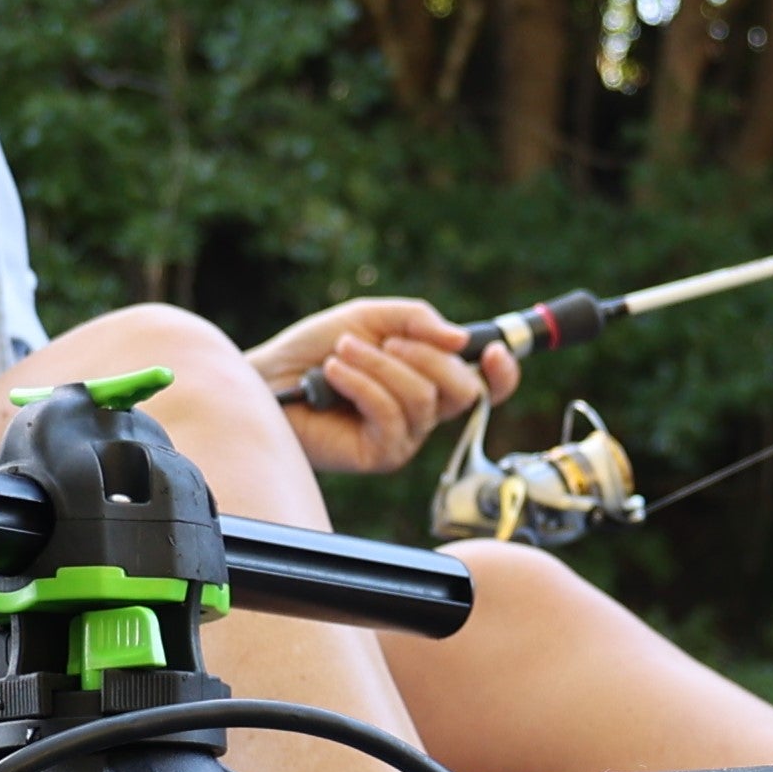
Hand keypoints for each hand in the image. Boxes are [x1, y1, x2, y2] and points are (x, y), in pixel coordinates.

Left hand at [248, 297, 519, 473]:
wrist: (269, 378)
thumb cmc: (315, 350)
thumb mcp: (371, 317)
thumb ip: (417, 320)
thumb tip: (461, 339)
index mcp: (430, 376)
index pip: (486, 384)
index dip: (503, 372)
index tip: (495, 351)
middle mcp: (424, 411)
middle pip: (463, 389)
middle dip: (425, 356)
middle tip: (384, 341)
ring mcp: (405, 436)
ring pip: (422, 397)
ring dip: (379, 365)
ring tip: (342, 353)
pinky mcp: (381, 454)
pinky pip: (391, 415)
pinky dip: (362, 385)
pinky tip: (334, 374)